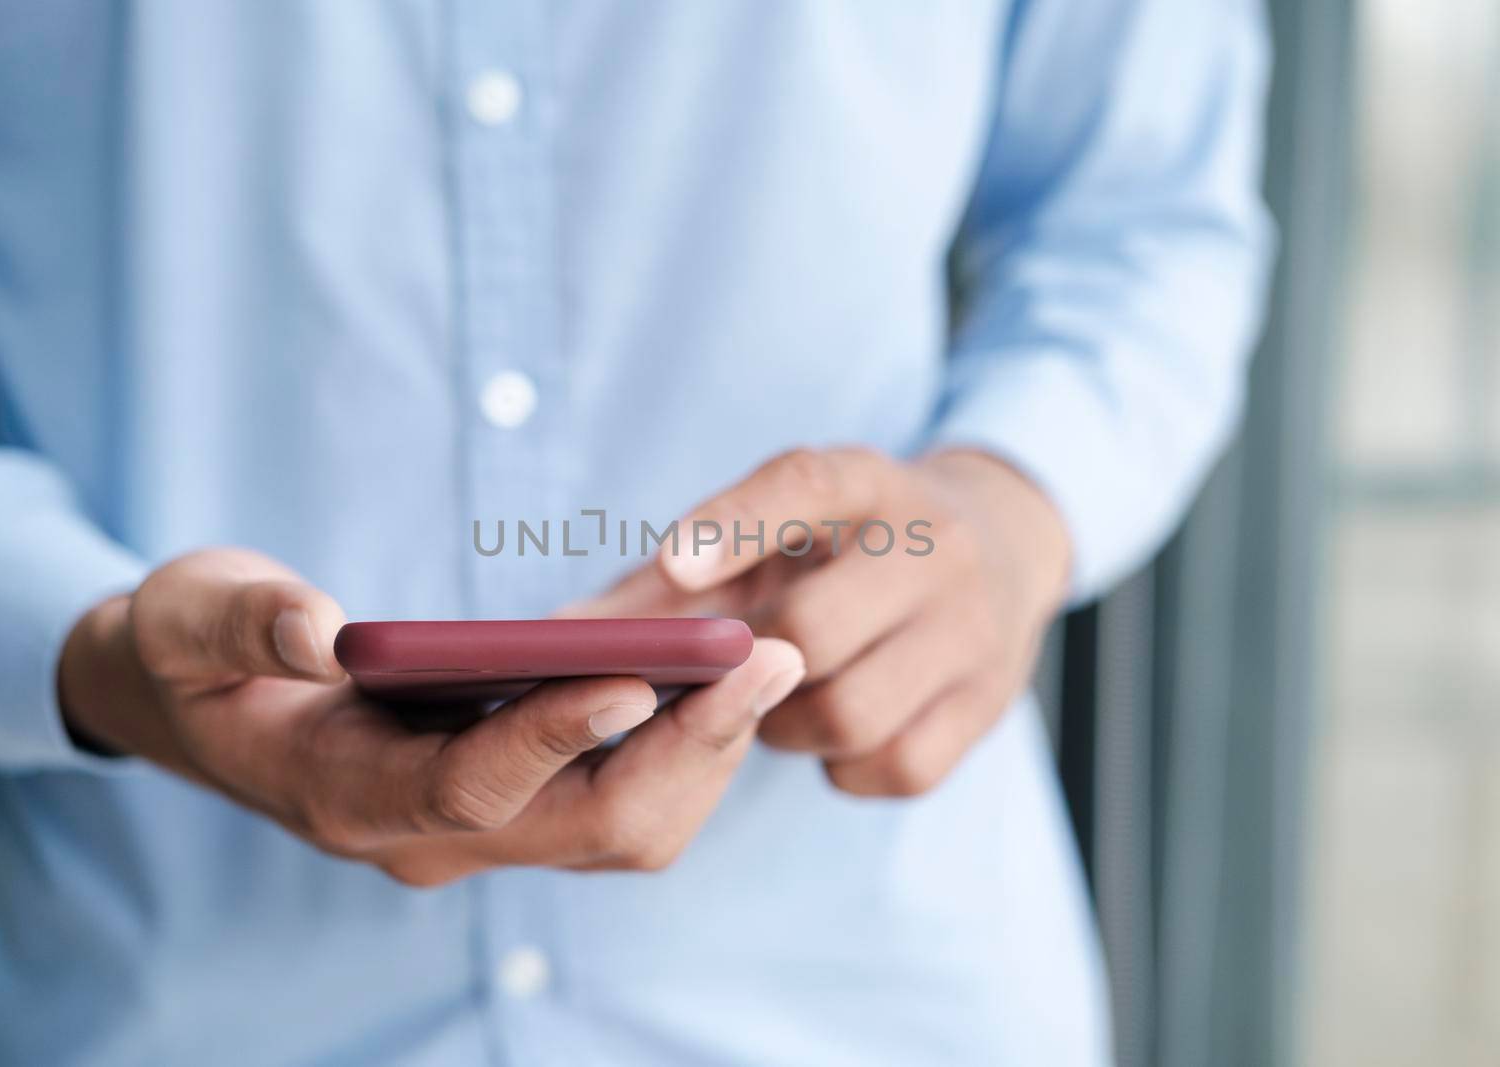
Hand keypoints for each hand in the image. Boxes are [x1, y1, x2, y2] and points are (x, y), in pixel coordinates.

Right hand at [58, 548, 803, 884]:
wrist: (198, 709)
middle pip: (587, 827)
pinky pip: (621, 807)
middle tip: (769, 657)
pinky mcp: (511, 811)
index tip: (643, 672)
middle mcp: (423, 838)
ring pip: (624, 832)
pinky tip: (724, 682)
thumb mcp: (182, 616)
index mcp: (344, 791)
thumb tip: (317, 625)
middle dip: (687, 748)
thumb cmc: (191, 653)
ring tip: (768, 662)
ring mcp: (475, 836)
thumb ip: (237, 621)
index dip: (557, 735)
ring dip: (705, 756)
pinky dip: (684, 752)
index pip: (470, 785)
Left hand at [568, 448, 1069, 796]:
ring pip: (848, 712)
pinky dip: (848, 765)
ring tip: (781, 701)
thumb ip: (674, 575)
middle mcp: (935, 545)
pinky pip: (895, 766)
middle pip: (812, 631)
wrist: (1003, 544)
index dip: (733, 525)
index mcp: (868, 483)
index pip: (804, 486)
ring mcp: (973, 628)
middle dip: (750, 666)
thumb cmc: (842, 547)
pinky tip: (837, 734)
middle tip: (732, 670)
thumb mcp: (775, 530)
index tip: (672, 565)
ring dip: (790, 726)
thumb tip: (554, 634)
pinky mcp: (989, 704)